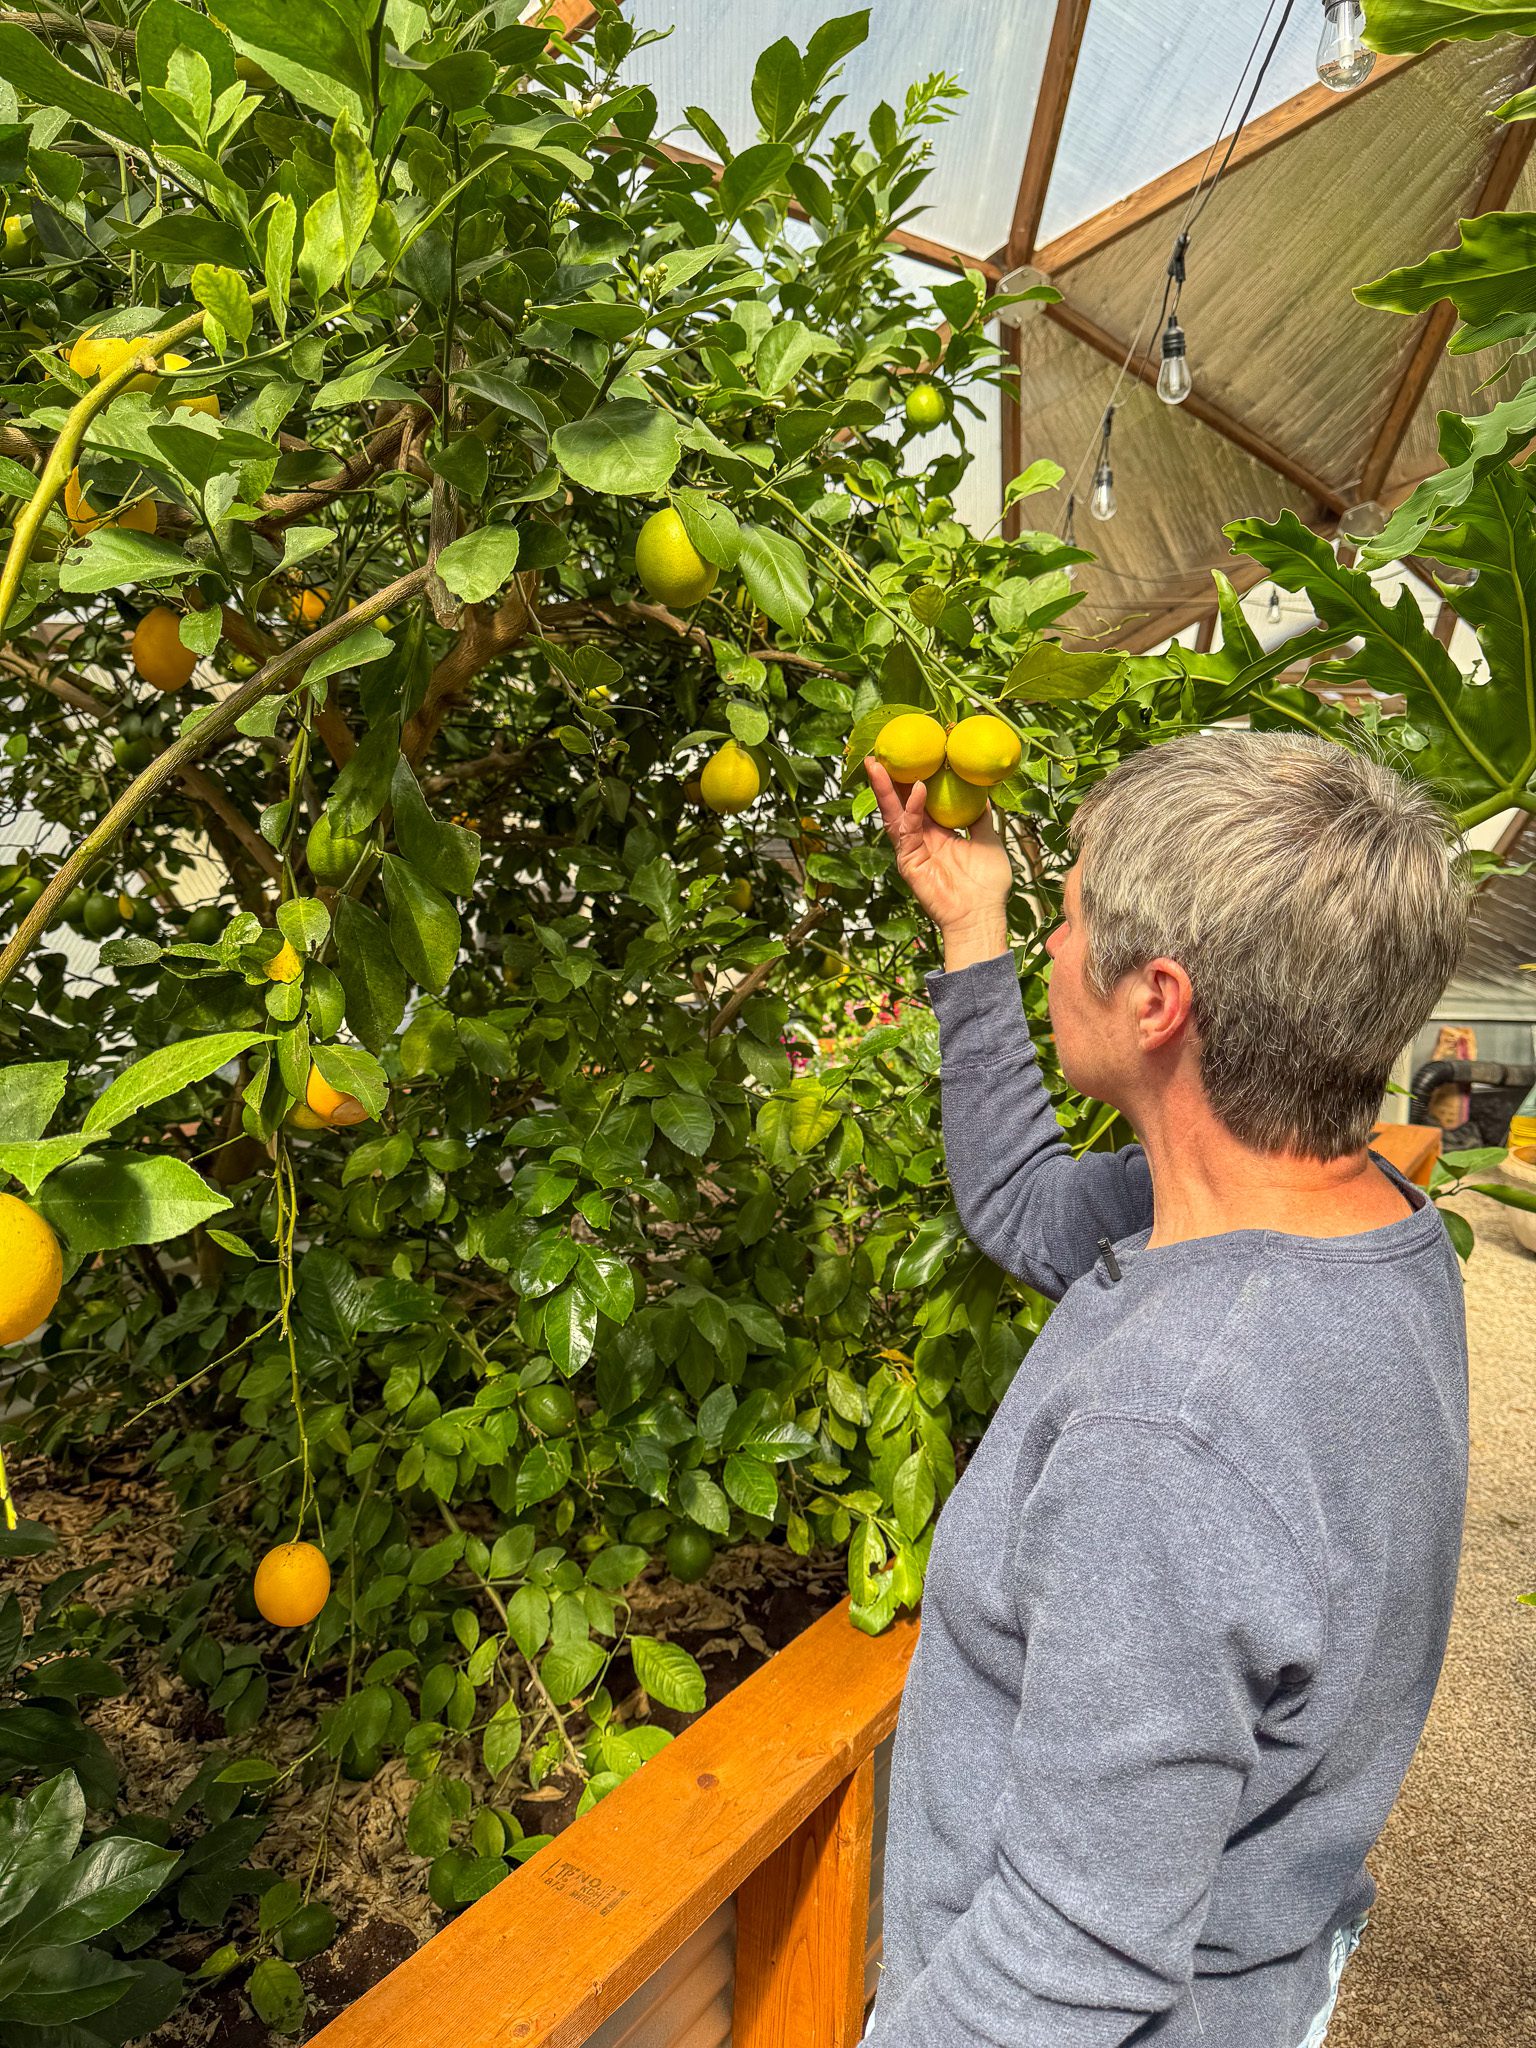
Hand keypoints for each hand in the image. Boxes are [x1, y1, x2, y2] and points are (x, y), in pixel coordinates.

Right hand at [865, 756, 1012, 963]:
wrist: (982, 914)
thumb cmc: (987, 884)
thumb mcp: (987, 839)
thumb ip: (978, 816)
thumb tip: (980, 790)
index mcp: (936, 833)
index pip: (918, 800)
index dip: (912, 778)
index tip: (910, 754)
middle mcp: (920, 839)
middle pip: (898, 804)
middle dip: (887, 779)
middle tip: (879, 753)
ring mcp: (911, 851)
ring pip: (893, 815)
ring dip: (885, 789)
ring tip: (878, 764)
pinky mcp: (909, 863)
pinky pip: (907, 832)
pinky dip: (912, 810)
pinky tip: (919, 790)